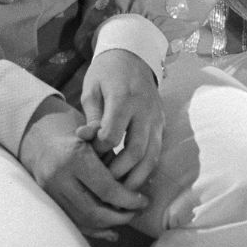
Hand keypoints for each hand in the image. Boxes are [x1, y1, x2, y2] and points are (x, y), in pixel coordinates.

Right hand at [17, 96, 148, 239]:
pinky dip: (95, 230)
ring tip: (127, 218)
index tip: (144, 200)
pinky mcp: (50, 202)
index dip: (128, 199)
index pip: (106, 188)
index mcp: (74, 157)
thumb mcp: (96, 135)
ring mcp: (52, 192)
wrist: (42, 141)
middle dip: (120, 216)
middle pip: (94, 210)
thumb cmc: (77, 136)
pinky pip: (74, 223)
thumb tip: (137, 175)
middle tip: (137, 212)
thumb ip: (116, 155)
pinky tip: (112, 230)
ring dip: (109, 224)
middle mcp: (60, 177)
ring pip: (84, 220)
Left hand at [79, 49, 165, 192]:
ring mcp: (157, 118)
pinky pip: (157, 151)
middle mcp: (145, 110)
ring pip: (152, 156)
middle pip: (136, 151)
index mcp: (124, 99)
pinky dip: (146, 168)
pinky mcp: (162, 123)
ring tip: (121, 192)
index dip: (100, 150)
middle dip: (119, 172)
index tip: (90, 155)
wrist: (133, 54)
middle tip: (105, 185)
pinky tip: (133, 179)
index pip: (113, 135)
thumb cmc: (106, 72)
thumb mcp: (92, 89)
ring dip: (137, 177)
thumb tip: (85, 140)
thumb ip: (92, 117)